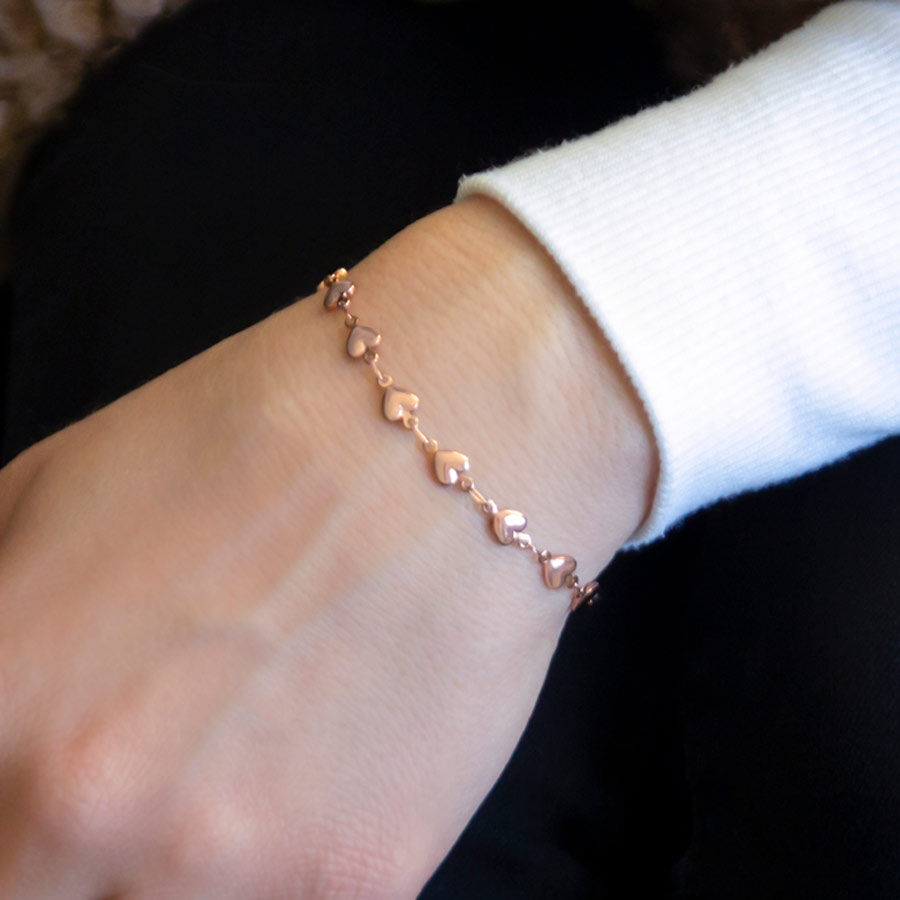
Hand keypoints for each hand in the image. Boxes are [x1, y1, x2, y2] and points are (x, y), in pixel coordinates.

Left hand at [0, 195, 656, 897]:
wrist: (447, 437)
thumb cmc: (257, 433)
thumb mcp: (49, 486)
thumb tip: (1, 695)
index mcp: (1, 709)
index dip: (6, 808)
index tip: (37, 791)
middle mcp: (97, 816)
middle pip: (40, 893)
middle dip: (75, 844)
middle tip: (157, 757)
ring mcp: (240, 866)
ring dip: (186, 857)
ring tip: (244, 751)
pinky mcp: (365, 879)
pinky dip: (295, 855)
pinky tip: (328, 759)